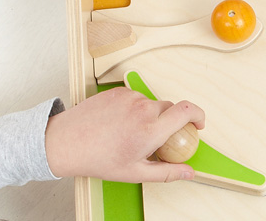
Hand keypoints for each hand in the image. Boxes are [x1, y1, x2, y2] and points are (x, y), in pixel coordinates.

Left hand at [45, 87, 205, 181]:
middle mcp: (143, 109)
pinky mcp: (118, 91)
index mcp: (151, 130)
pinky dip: (134, 109)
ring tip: (129, 133)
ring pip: (151, 104)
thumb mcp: (135, 172)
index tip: (199, 124)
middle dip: (169, 122)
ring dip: (149, 116)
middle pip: (170, 109)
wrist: (66, 142)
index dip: (199, 115)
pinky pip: (135, 98)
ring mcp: (130, 97)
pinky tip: (119, 123)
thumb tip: (189, 173)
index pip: (188, 111)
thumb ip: (167, 172)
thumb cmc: (98, 159)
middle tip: (156, 139)